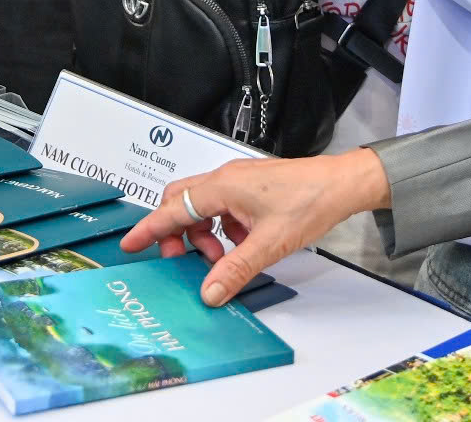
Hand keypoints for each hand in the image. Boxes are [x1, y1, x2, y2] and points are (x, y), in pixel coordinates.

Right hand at [119, 149, 392, 305]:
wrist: (341, 184)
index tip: (130, 243)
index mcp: (223, 187)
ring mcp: (238, 180)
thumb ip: (234, 270)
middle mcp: (225, 178)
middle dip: (175, 231)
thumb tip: (209, 293)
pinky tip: (240, 246)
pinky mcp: (251, 187)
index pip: (174, 209)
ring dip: (202, 233)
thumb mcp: (268, 244)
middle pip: (182, 201)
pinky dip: (222, 228)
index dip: (150, 228)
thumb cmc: (309, 201)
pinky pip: (222, 207)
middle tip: (179, 259)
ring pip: (202, 205)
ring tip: (218, 258)